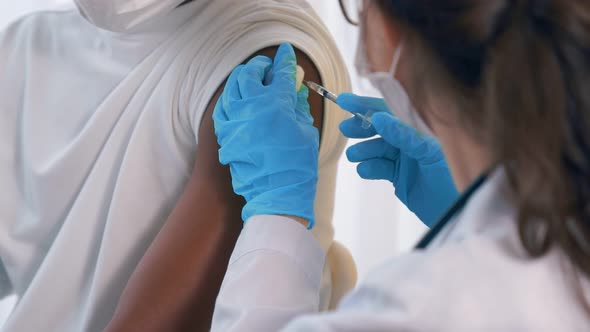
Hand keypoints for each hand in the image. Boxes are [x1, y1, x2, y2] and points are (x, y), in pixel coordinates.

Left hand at [213, 43, 318, 227]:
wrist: (276, 193)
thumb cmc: (297, 164)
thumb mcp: (306, 131)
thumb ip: (298, 105)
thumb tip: (295, 86)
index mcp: (277, 103)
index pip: (281, 72)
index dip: (285, 59)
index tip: (286, 52)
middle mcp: (252, 106)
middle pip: (250, 72)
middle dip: (261, 67)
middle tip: (268, 69)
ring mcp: (235, 119)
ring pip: (233, 86)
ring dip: (244, 79)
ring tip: (252, 81)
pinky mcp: (224, 133)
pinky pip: (223, 107)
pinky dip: (232, 99)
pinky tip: (238, 100)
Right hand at [338, 93, 457, 226]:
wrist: (455, 210)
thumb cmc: (451, 177)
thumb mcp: (428, 153)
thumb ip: (404, 135)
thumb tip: (379, 118)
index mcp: (421, 126)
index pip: (392, 108)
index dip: (368, 104)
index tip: (345, 101)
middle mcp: (412, 138)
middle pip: (380, 127)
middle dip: (361, 127)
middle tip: (345, 129)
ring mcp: (404, 157)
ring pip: (377, 148)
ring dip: (363, 150)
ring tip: (354, 156)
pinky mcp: (398, 175)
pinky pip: (379, 167)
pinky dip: (370, 168)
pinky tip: (364, 170)